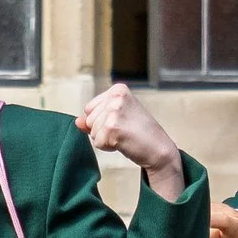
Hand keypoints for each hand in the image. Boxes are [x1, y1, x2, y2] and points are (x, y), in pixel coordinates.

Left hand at [78, 84, 185, 200]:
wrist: (159, 149)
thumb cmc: (141, 134)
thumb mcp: (117, 119)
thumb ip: (95, 118)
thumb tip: (77, 121)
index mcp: (118, 89)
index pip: (90, 108)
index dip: (102, 120)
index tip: (123, 122)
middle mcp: (116, 96)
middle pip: (89, 119)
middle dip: (103, 130)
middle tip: (125, 131)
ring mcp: (114, 110)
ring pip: (92, 131)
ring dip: (105, 139)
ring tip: (125, 135)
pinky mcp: (112, 126)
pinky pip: (97, 142)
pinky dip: (109, 147)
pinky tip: (125, 142)